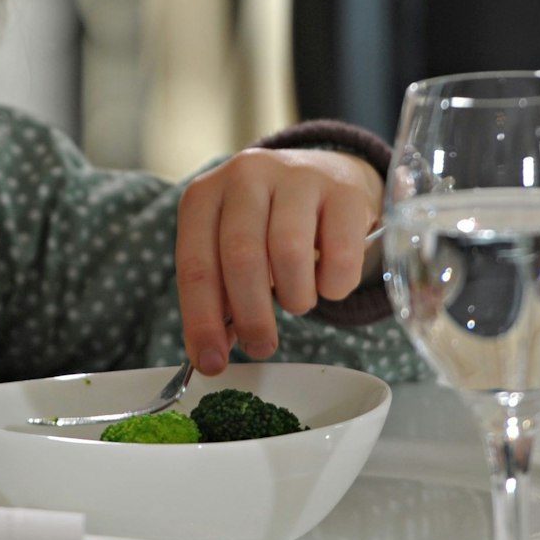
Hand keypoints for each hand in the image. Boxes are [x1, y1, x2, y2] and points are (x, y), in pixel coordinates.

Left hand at [174, 149, 381, 375]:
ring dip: (294, 296)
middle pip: (241, 257)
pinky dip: (335, 284)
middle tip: (261, 347)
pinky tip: (329, 286)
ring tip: (297, 303)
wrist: (325, 175)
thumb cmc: (268, 223)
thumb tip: (209, 354)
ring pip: (289, 252)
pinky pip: (340, 251)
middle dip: (251, 316)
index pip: (195, 265)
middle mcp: (246, 177)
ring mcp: (297, 178)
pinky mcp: (345, 191)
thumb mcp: (231, 247)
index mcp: (204, 195)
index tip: (210, 363)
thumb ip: (218, 293)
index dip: (201, 321)